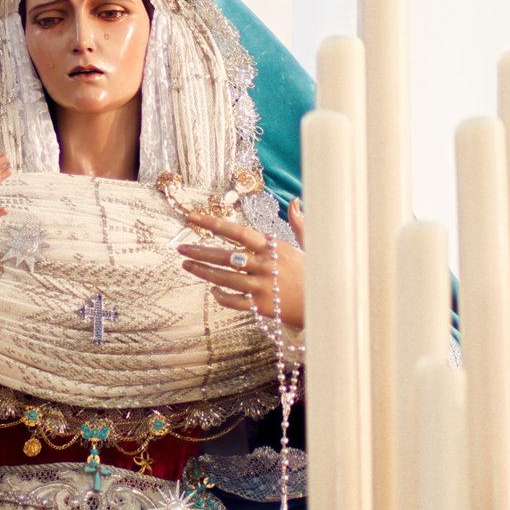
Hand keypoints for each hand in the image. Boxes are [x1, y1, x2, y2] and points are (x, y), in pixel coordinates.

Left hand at [176, 198, 304, 327]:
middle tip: (180, 248)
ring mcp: (262, 287)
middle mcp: (265, 265)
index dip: (213, 223)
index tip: (193, 217)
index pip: (238, 231)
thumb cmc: (317, 273)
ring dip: (202, 271)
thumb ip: (299, 223)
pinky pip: (233, 301)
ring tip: (186, 265)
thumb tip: (295, 202)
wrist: (329, 305)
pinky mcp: (262, 307)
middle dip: (199, 250)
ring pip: (224, 278)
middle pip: (224, 255)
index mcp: (273, 247)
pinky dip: (220, 296)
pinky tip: (212, 290)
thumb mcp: (310, 244)